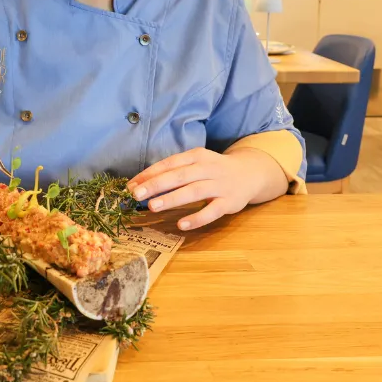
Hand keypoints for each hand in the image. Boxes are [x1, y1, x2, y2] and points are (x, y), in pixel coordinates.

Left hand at [127, 148, 265, 230]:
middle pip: (179, 176)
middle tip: (135, 194)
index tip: (131, 184)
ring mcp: (219, 185)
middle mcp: (207, 168)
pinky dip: (196, 218)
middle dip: (156, 185)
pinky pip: (212, 211)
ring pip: (193, 191)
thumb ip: (173, 171)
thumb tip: (141, 183)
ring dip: (172, 199)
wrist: (250, 173)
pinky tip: (181, 224)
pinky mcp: (229, 202)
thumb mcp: (196, 163)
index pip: (169, 163)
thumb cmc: (214, 169)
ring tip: (152, 206)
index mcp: (196, 156)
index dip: (149, 173)